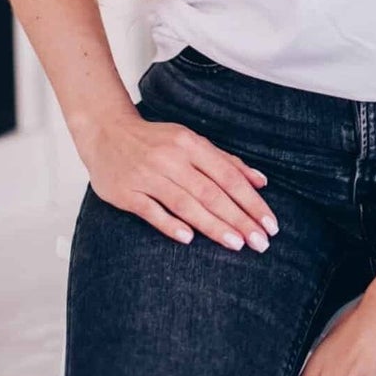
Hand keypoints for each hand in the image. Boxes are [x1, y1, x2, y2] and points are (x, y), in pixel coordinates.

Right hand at [78, 104, 277, 251]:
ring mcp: (147, 176)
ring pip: (185, 203)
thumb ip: (225, 161)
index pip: (228, 176)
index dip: (251, 201)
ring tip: (237, 244)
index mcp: (190, 144)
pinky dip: (170, 224)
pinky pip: (151, 211)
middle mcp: (171, 158)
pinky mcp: (126, 193)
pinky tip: (188, 239)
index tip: (269, 223)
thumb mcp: (191, 141)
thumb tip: (261, 181)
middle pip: (211, 192)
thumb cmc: (156, 141)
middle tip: (261, 242)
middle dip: (239, 219)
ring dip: (213, 225)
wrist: (106, 132)